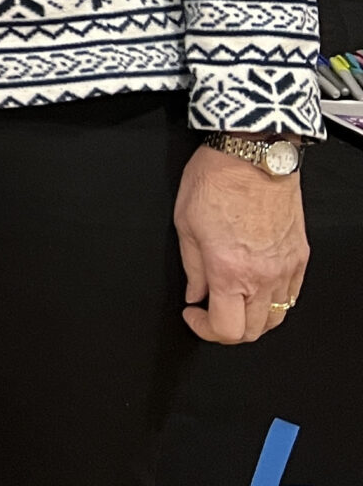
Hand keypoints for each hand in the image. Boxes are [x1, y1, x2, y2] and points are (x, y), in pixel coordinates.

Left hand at [176, 144, 306, 343]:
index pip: (226, 329)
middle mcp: (264, 275)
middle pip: (254, 331)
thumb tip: (195, 292)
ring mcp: (287, 268)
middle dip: (228, 329)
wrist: (253, 154)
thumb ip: (191, 267)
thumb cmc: (217, 180)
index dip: (204, 329)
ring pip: (276, 317)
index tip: (193, 314)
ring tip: (232, 301)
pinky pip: (292, 295)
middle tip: (210, 311)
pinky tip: (256, 287)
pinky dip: (274, 300)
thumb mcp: (185, 224)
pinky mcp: (301, 256)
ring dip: (253, 318)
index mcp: (230, 270)